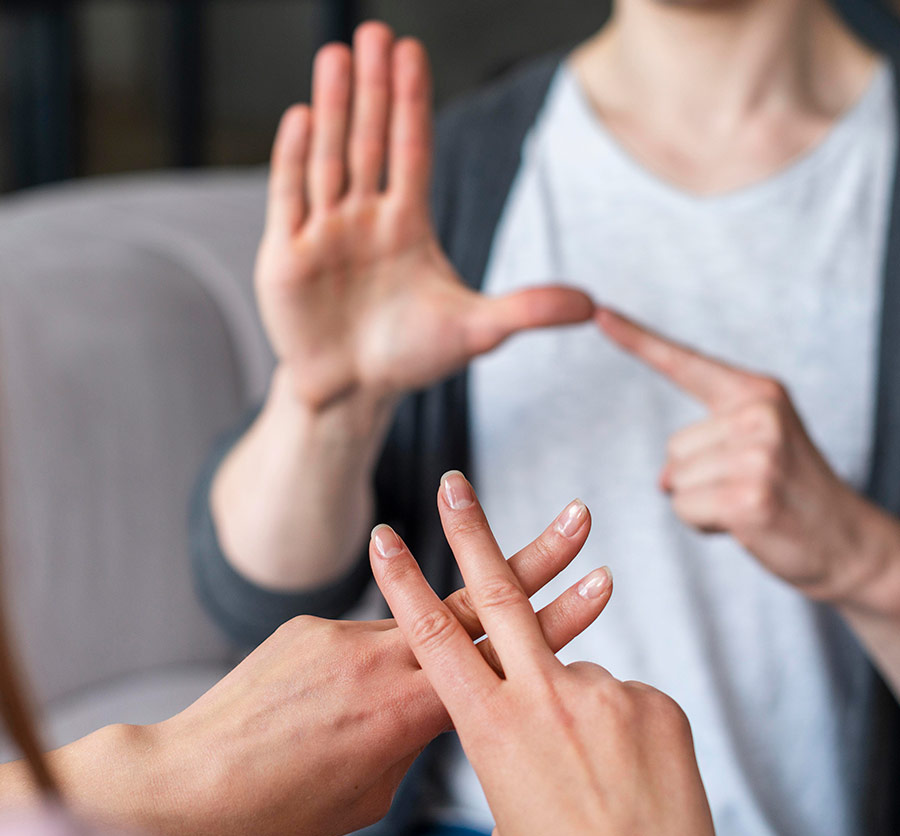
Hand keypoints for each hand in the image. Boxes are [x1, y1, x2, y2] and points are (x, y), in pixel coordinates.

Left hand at [37, 496, 607, 835]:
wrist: (188, 783)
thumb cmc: (281, 807)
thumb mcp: (372, 790)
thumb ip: (413, 733)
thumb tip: (429, 702)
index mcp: (409, 709)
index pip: (502, 655)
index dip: (558, 618)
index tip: (599, 584)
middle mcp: (383, 658)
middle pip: (476, 602)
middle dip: (534, 558)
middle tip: (576, 518)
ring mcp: (344, 635)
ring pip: (414, 618)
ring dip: (434, 622)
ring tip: (418, 658)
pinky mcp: (309, 625)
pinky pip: (358, 637)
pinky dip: (361, 664)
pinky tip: (325, 703)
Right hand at [255, 22, 591, 410]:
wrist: (351, 391)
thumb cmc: (409, 356)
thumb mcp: (474, 331)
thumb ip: (527, 310)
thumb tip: (592, 304)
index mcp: (408, 225)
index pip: (412, 151)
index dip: (412, 103)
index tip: (412, 51)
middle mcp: (365, 218)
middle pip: (370, 142)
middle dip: (373, 88)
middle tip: (374, 31)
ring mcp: (323, 233)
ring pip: (329, 159)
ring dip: (333, 108)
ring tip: (336, 54)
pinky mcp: (285, 255)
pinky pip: (289, 198)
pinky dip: (294, 160)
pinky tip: (302, 117)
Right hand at [372, 471, 724, 835]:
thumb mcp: (508, 811)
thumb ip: (508, 743)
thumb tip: (523, 715)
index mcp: (490, 730)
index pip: (433, 638)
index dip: (404, 583)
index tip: (384, 538)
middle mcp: (544, 699)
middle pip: (496, 594)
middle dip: (470, 531)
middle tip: (455, 484)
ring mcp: (605, 695)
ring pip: (575, 673)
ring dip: (575, 715)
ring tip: (596, 781)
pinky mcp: (656, 702)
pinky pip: (624, 700)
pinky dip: (619, 732)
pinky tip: (632, 782)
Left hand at [597, 307, 891, 604]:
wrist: (847, 542)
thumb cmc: (792, 494)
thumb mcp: (756, 448)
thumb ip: (705, 445)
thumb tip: (664, 478)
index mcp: (757, 392)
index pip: (685, 362)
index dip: (637, 340)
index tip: (599, 313)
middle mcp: (759, 414)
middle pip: (673, 447)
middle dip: (698, 478)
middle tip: (748, 488)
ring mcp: (757, 454)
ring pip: (675, 480)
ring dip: (701, 503)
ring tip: (749, 505)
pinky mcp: (749, 496)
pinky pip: (684, 507)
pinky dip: (704, 524)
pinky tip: (745, 524)